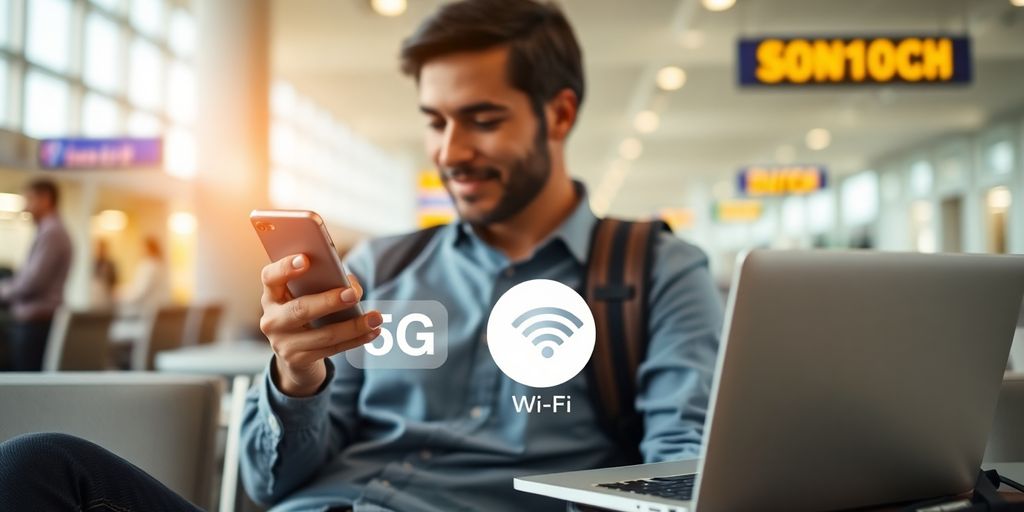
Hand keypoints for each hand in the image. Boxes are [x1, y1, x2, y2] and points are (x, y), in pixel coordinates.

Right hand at [259, 254, 382, 396]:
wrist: (294, 353)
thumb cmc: (305, 312)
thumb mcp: (305, 296)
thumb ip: (321, 284)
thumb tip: (351, 285)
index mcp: (272, 295)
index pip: (270, 277)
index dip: (285, 268)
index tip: (306, 259)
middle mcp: (272, 320)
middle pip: (300, 309)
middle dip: (329, 301)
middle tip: (354, 294)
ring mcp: (283, 343)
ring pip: (323, 335)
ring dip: (354, 326)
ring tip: (376, 317)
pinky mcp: (298, 361)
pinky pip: (332, 349)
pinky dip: (356, 339)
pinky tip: (373, 332)